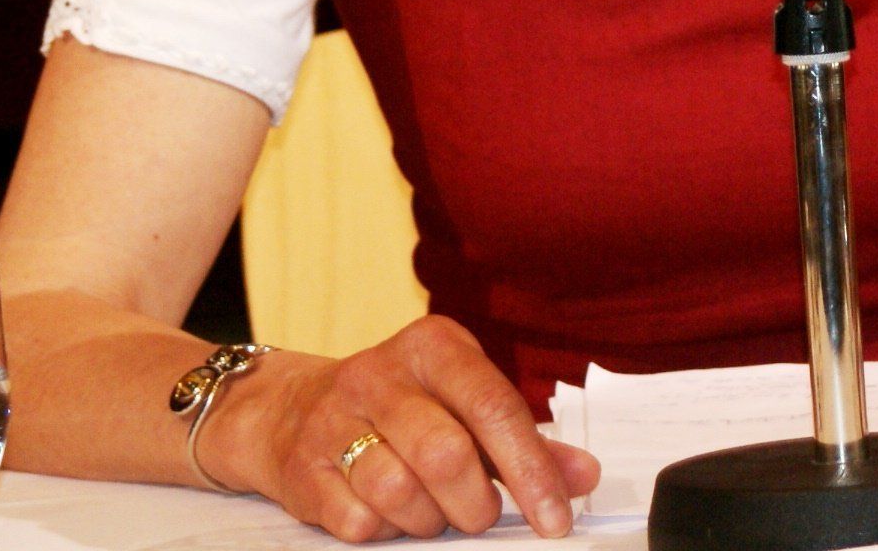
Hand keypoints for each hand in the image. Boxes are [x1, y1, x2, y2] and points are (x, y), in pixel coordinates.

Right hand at [205, 316, 600, 540]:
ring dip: (428, 520)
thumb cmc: (405, 410)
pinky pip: (357, 521)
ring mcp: (333, 418)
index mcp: (435, 346)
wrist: (294, 410)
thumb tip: (584, 477)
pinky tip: (387, 512)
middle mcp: (380, 373)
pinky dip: (384, 530)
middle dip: (475, 505)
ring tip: (432, 511)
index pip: (494, 407)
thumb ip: (528, 443)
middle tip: (479, 515)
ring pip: (397, 491)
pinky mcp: (303, 466)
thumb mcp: (467, 408)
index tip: (555, 519)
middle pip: (445, 455)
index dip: (531, 470)